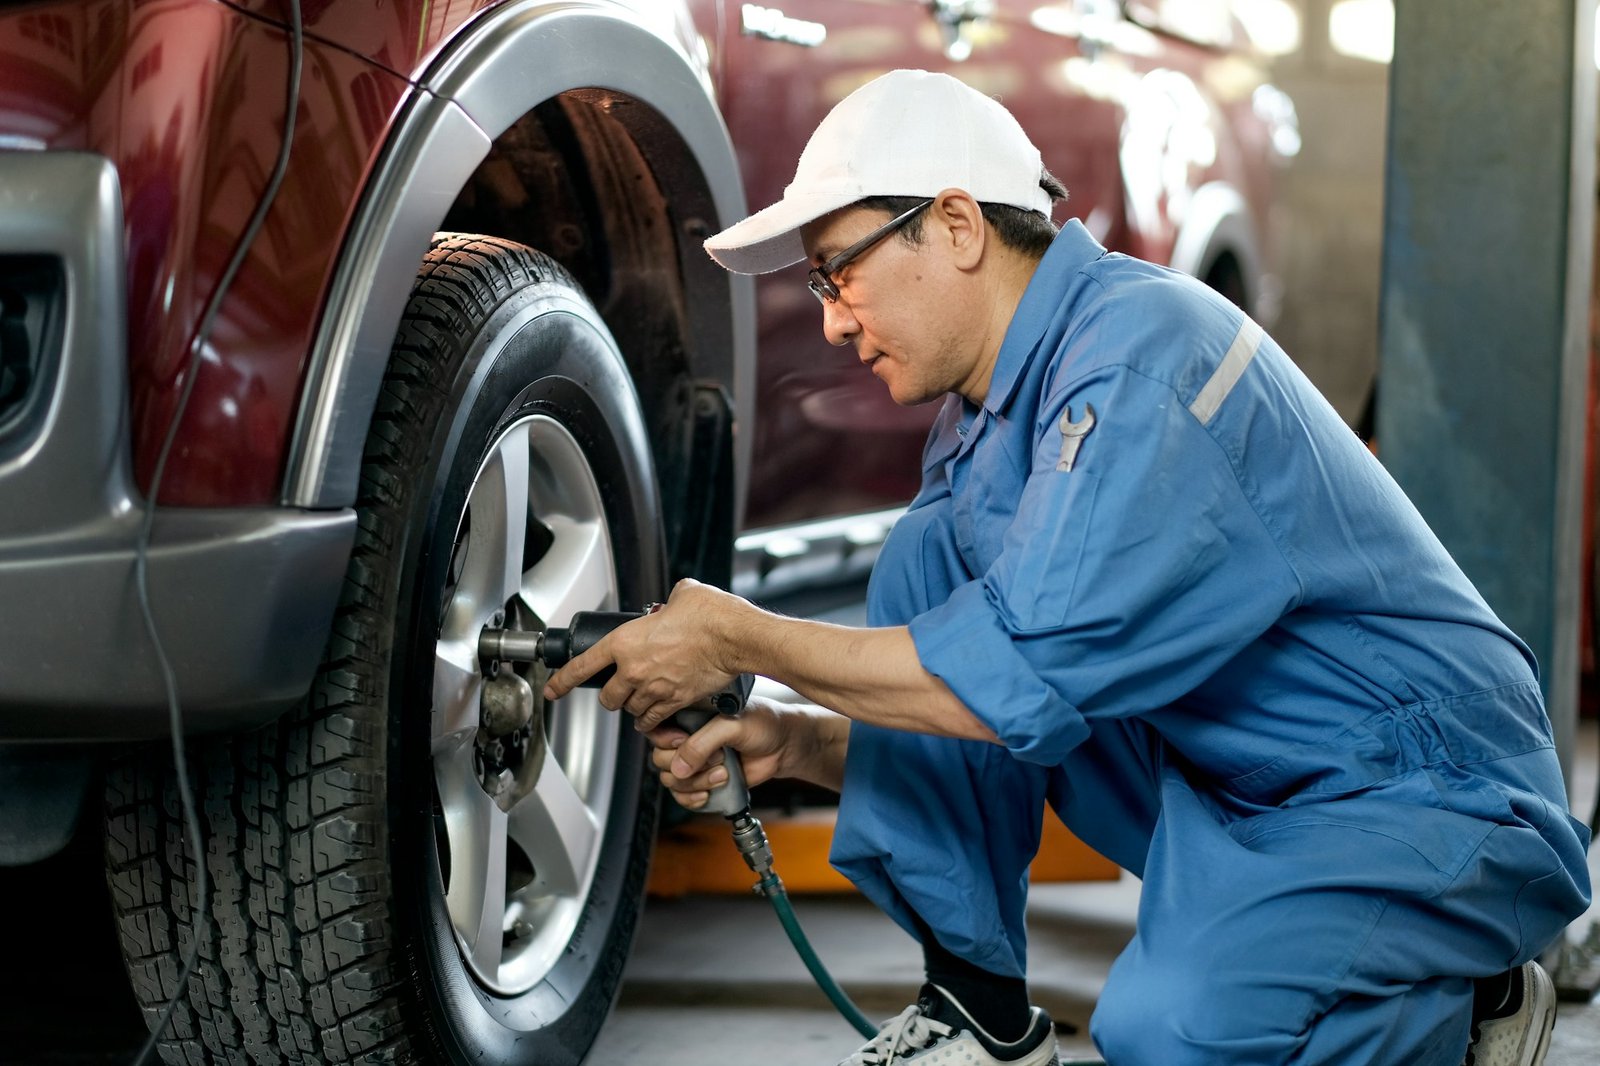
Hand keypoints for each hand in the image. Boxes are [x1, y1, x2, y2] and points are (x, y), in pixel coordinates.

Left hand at [542, 579, 752, 730]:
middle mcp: (634, 669)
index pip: (582, 666)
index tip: (553, 690)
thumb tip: (675, 602)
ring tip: (643, 699)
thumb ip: (669, 602)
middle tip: (621, 688)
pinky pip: (654, 720)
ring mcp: (654, 689)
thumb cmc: (710, 615)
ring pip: (631, 711)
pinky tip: (659, 714)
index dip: (562, 681)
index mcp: (625, 640)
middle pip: (608, 698)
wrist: (734, 636)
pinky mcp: (676, 702)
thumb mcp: (682, 595)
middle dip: (613, 695)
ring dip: (634, 707)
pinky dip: (654, 720)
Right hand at [645, 696, 798, 810]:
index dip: (664, 740)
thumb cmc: (763, 725)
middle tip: (716, 757)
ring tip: (722, 774)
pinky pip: (682, 795)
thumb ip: (703, 743)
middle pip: (660, 758)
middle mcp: (687, 737)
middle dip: (687, 765)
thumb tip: (678, 768)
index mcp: (690, 715)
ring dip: (695, 782)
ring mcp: (695, 760)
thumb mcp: (732, 725)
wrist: (785, 746)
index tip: (681, 742)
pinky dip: (692, 798)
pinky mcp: (703, 779)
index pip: (657, 728)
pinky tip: (709, 793)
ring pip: (671, 779)